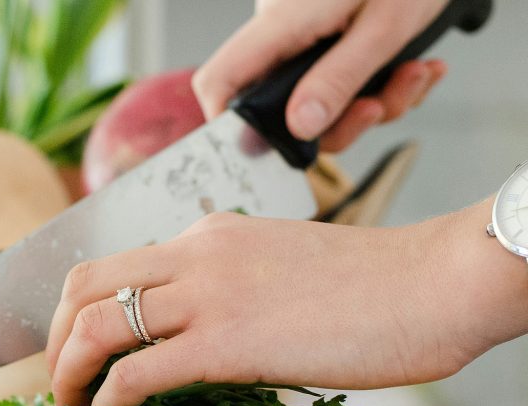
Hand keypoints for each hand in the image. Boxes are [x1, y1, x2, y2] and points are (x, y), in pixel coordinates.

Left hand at [46, 198, 527, 405]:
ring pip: (96, 325)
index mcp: (204, 236)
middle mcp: (193, 254)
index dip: (74, 312)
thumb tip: (188, 338)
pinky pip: (139, 371)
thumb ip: (224, 288)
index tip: (74, 352)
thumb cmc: (369, 286)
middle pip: (82, 287)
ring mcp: (207, 295)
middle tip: (58, 384)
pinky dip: (108, 397)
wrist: (432, 283)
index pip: (110, 266)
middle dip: (53, 340)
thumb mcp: (275, 266)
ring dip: (67, 374)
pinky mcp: (228, 342)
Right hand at [192, 0, 448, 151]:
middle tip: (381, 106)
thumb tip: (300, 127)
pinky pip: (342, 83)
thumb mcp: (385, 26)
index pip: (220, 80)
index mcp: (281, 22)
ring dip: (375, 102)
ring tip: (416, 74)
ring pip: (321, 102)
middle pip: (282, 108)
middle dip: (342, 122)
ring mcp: (305, 38)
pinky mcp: (329, 40)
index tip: (263, 152)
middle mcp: (283, 33)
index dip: (227, 123)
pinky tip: (414, 66)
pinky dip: (383, 85)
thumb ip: (339, 78)